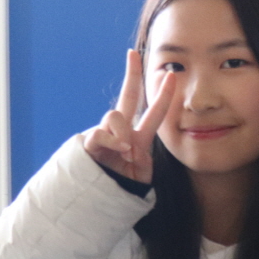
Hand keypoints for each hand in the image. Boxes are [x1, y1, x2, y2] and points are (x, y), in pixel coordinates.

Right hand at [84, 49, 176, 184]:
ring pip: (114, 116)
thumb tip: (128, 143)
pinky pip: (99, 134)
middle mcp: (121, 132)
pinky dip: (111, 141)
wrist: (100, 204)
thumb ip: (141, 155)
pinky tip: (119, 151)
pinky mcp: (90, 146)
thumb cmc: (124, 190)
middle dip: (132, 74)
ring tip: (127, 150)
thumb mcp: (141, 173)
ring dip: (122, 132)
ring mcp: (105, 137)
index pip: (148, 112)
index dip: (160, 93)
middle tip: (134, 54)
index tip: (168, 73)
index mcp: (136, 137)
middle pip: (127, 98)